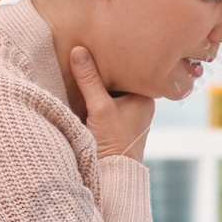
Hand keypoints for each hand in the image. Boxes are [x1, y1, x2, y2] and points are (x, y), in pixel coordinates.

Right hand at [70, 46, 154, 162]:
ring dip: (94, 85)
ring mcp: (124, 116)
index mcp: (144, 98)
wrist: (110, 177)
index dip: (116, 58)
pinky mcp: (111, 126)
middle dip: (102, 71)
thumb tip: (78, 50)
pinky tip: (78, 87)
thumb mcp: (100, 107)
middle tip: (87, 50)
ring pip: (108, 93)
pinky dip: (90, 98)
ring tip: (80, 65)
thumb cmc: (114, 143)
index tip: (102, 43)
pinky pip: (100, 104)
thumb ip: (89, 79)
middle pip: (117, 81)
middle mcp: (137, 106)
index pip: (130, 71)